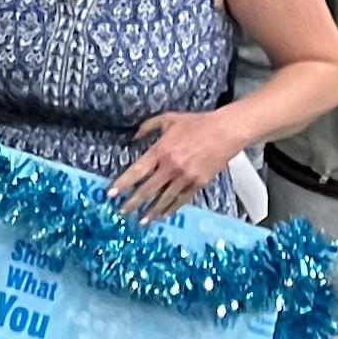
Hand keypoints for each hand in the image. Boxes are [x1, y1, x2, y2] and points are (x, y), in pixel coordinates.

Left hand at [109, 107, 245, 217]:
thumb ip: (148, 127)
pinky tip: (163, 214)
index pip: (137, 171)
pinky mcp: (198, 183)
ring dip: (151, 211)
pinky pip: (181, 199)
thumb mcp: (168, 119)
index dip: (123, 184)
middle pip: (147, 189)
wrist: (226, 131)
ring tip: (141, 220)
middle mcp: (171, 167)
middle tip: (121, 211)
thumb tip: (134, 138)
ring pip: (164, 198)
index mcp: (160, 151)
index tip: (111, 194)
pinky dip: (171, 208)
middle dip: (132, 202)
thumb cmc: (197, 123)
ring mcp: (185, 177)